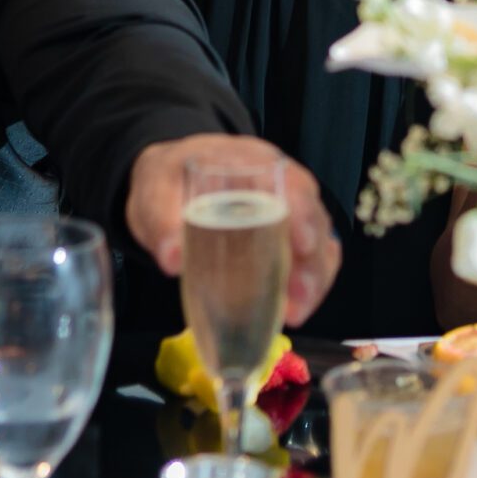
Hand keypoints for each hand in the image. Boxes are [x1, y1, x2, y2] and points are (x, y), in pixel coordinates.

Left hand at [126, 134, 341, 328]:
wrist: (170, 184)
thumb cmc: (170, 181)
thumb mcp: (156, 194)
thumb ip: (162, 221)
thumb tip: (172, 260)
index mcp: (253, 164)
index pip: (292, 184)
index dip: (303, 214)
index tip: (304, 244)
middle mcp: (282, 186)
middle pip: (314, 219)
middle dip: (313, 261)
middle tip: (298, 297)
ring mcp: (289, 213)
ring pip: (320, 244)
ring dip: (314, 281)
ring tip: (295, 313)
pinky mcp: (288, 240)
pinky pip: (312, 262)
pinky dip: (309, 287)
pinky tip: (293, 311)